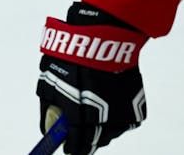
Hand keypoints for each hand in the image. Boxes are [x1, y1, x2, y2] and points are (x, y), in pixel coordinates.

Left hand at [36, 2, 147, 153]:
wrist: (104, 40)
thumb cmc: (73, 59)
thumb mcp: (51, 83)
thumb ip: (49, 109)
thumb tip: (47, 128)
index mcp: (81, 116)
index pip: (77, 145)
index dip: (71, 147)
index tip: (68, 147)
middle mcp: (103, 121)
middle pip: (96, 142)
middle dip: (86, 139)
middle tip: (80, 130)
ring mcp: (122, 115)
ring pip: (111, 132)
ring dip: (102, 127)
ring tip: (95, 108)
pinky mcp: (136, 108)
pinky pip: (124, 120)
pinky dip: (116, 115)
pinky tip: (108, 99)